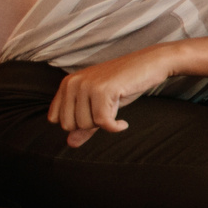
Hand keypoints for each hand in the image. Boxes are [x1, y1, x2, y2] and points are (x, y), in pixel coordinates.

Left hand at [48, 46, 175, 146]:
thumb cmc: (125, 84)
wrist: (151, 63)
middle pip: (70, 124)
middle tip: (108, 112)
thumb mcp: (100, 105)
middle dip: (91, 125)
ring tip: (116, 110)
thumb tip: (70, 144)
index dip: (76, 123)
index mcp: (67, 84)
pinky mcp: (103, 90)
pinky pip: (103, 122)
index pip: (55, 118)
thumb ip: (84, 124)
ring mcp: (87, 85)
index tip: (94, 114)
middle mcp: (73, 83)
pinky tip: (123, 123)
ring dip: (105, 123)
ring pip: (86, 124)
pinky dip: (115, 127)